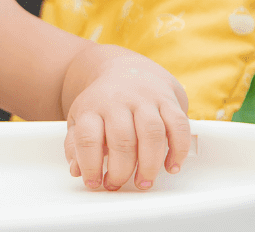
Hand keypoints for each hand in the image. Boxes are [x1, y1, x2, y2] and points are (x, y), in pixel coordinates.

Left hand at [63, 64, 190, 190]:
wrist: (128, 69)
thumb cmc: (103, 101)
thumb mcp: (81, 117)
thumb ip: (76, 144)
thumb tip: (76, 170)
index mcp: (92, 107)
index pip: (88, 138)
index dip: (90, 165)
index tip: (93, 182)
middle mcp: (118, 101)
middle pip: (122, 140)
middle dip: (121, 170)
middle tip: (118, 184)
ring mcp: (145, 100)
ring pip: (151, 133)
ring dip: (149, 164)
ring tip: (144, 181)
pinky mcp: (168, 101)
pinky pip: (179, 126)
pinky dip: (178, 150)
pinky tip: (172, 166)